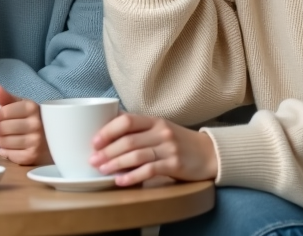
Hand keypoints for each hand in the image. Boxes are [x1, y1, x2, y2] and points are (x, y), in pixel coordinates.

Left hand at [0, 84, 51, 165]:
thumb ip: (7, 97)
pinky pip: (9, 155)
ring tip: (1, 138)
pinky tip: (8, 148)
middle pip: (2, 128)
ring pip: (3, 142)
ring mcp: (35, 142)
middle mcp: (35, 124)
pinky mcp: (32, 157)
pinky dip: (5, 152)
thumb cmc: (33, 119)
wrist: (54, 138)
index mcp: (32, 108)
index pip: (4, 112)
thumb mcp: (22, 105)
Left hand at [89, 112, 217, 186]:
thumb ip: (138, 127)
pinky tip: (121, 181)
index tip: (94, 141)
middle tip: (93, 160)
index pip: (127, 120)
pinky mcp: (174, 165)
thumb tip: (109, 122)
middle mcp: (161, 132)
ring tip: (103, 170)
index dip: (108, 130)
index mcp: (154, 120)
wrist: (208, 153)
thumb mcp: (160, 128)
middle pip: (129, 140)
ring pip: (137, 155)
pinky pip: (149, 170)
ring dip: (116, 164)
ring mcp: (168, 148)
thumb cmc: (178, 141)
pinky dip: (133, 176)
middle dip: (108, 151)